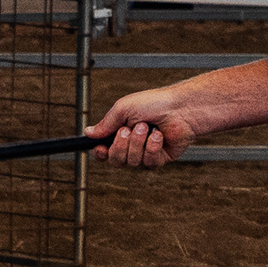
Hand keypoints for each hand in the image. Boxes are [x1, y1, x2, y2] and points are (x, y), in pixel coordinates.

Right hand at [83, 57, 267, 171]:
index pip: (104, 152)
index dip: (100, 153)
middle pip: (115, 161)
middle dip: (121, 145)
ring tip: (147, 127)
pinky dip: (152, 147)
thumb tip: (87, 133)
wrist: (179, 108)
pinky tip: (159, 135)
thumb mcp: (124, 109)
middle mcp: (131, 146)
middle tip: (129, 129)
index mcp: (120, 134)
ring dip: (137, 143)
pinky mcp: (160, 159)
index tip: (101, 147)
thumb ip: (106, 123)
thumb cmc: (153, 104)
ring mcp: (145, 154)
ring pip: (132, 162)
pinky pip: (149, 162)